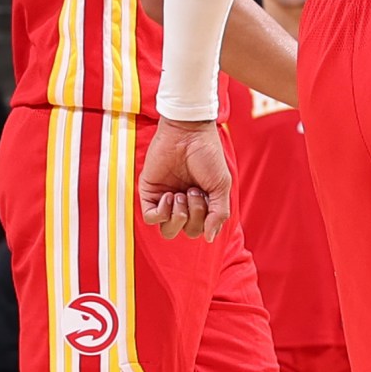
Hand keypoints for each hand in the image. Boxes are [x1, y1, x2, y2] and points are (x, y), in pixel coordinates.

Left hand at [138, 117, 231, 240]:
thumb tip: (210, 239)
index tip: (207, 195)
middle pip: (186, 232)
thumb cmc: (207, 155)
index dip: (205, 220)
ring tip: (181, 194)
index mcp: (201, 204)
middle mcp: (183, 204)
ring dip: (178, 216)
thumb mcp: (221, 186)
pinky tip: (169, 195)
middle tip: (194, 191)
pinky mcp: (149, 193)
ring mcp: (166, 200)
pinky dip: (162, 212)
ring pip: (167, 230)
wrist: (188, 133)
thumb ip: (219, 214)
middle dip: (193, 217)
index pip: (201, 230)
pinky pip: (151, 218)